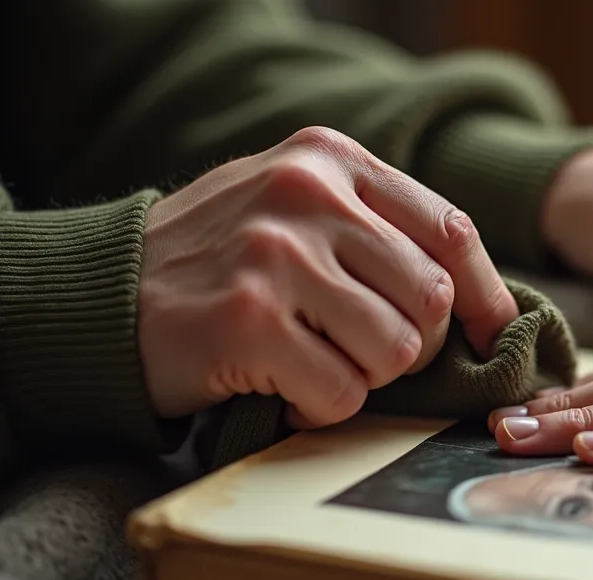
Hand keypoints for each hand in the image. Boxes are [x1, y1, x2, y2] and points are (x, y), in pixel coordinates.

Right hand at [139, 126, 517, 428]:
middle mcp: (308, 195)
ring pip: (396, 349)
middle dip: (412, 345)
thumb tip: (480, 301)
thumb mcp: (296, 206)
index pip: (450, 229)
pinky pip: (342, 393)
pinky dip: (321, 407)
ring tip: (315, 362)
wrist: (103, 295)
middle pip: (431, 296)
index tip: (490, 334)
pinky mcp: (249, 322)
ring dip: (364, 378)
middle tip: (362, 354)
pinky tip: (281, 387)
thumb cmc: (220, 261)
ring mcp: (277, 255)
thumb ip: (379, 230)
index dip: (484, 295)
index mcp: (330, 159)